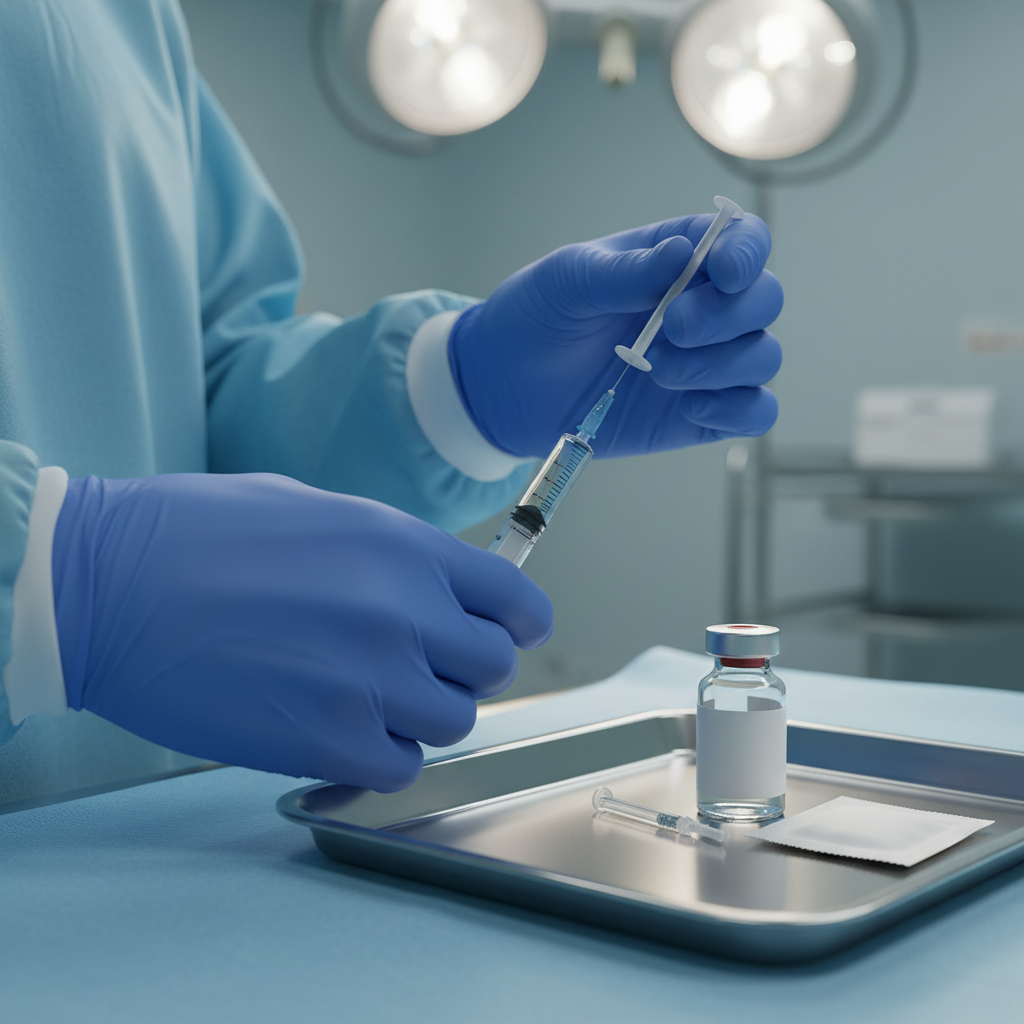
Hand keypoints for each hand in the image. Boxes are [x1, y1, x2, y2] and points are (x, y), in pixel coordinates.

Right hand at [51, 473, 551, 789]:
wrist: (109, 583)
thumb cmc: (198, 534)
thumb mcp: (319, 511)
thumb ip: (393, 554)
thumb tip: (438, 587)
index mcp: (406, 548)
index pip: (517, 602)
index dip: (515, 623)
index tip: (502, 633)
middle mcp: (406, 612)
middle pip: (493, 667)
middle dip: (462, 669)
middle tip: (417, 666)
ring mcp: (373, 681)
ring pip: (454, 722)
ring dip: (420, 715)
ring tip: (366, 697)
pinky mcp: (329, 741)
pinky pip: (399, 768)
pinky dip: (379, 757)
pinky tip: (337, 731)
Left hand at [449, 214, 783, 458]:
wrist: (504, 387)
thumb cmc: (535, 318)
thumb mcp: (568, 281)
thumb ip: (624, 273)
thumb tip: (683, 253)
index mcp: (679, 258)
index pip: (744, 241)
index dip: (748, 253)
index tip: (723, 273)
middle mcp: (704, 307)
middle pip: (765, 301)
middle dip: (728, 317)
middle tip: (671, 329)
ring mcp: (706, 362)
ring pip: (763, 357)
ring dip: (720, 365)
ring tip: (659, 371)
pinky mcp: (701, 413)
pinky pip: (755, 412)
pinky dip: (737, 410)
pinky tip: (690, 406)